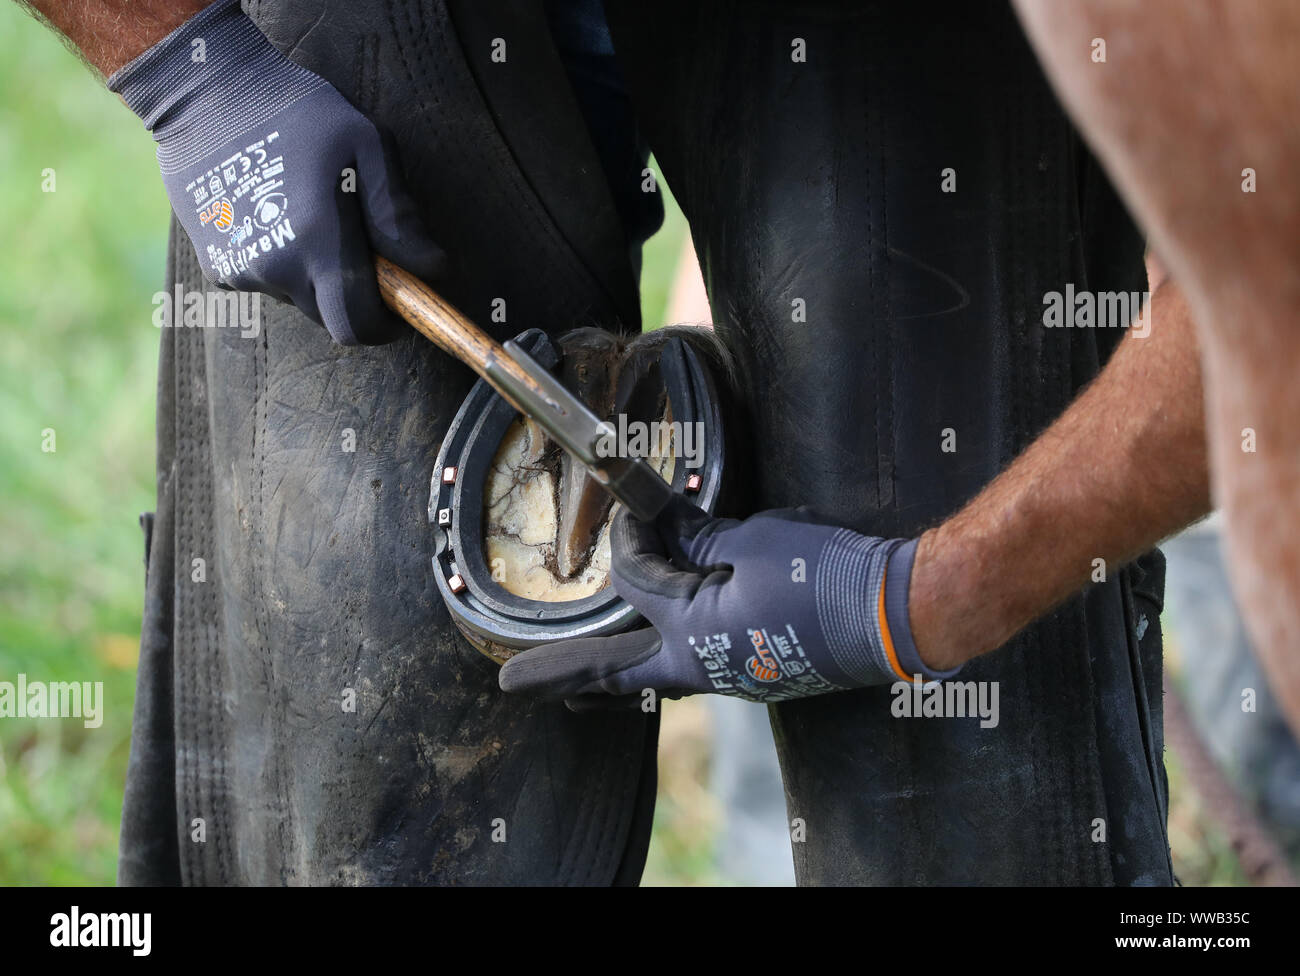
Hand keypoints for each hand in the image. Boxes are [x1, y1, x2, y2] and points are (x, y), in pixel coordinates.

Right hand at [108, 0, 441, 344]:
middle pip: (332, 316)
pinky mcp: (217, 267)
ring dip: (317, 272)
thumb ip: (397, 213)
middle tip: (360, 246)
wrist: (204, 93)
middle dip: (355, 294)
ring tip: (310, 214)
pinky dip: (283, 261)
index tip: (398, 299)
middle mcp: (277, 267)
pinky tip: (275, 213)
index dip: (385, 323)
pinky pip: (268, 282)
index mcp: (318, 240)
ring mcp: (242, 270)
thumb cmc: (298, 110)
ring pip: (300, 297)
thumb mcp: (366, 144)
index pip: (358, 325)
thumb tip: (431, 269)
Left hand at [499, 496, 958, 706]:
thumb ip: (696, 536)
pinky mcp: (757, 672)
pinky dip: (660, 671)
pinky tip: (652, 670)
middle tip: (515, 685)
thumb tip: (657, 518)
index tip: (633, 501)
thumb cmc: (826, 576)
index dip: (628, 535)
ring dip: (609, 680)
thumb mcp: (753, 541)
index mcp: (690, 634)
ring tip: (574, 692)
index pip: (632, 581)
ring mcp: (731, 676)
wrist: (896, 615)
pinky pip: (693, 673)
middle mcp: (701, 667)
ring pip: (653, 681)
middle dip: (564, 674)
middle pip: (615, 675)